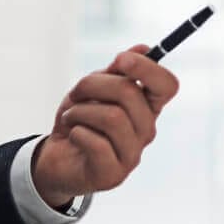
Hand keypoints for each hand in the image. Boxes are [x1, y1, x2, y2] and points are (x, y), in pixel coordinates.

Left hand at [30, 46, 179, 208]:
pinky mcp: (113, 175)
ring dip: (80, 111)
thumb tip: (143, 49)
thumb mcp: (92, 89)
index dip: (147, 68)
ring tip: (70, 117)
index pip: (167, 85)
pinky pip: (97, 143)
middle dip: (93, 85)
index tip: (119, 60)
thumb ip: (116, 72)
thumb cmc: (78, 121)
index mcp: (147, 107)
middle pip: (130, 93)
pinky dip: (76, 133)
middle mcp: (146, 131)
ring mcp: (132, 155)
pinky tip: (73, 136)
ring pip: (112, 117)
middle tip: (76, 93)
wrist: (55, 160)